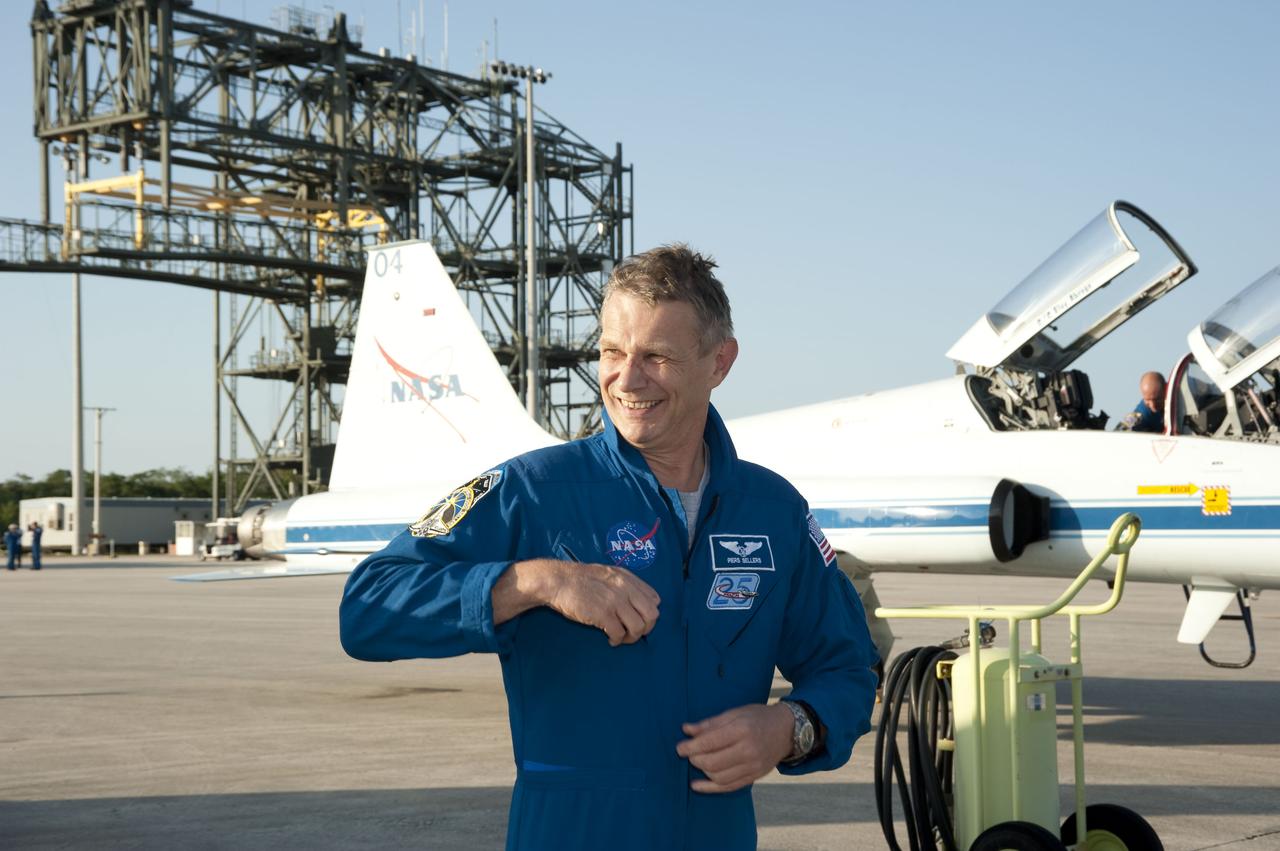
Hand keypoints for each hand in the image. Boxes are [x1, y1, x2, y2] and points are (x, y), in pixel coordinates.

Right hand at [494, 559, 659, 645]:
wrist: (558, 581)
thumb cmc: (580, 580)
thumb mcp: (608, 575)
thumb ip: (625, 585)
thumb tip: (637, 604)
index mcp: (628, 578)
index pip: (654, 599)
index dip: (649, 612)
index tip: (639, 619)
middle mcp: (625, 588)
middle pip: (651, 614)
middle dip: (646, 628)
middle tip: (633, 633)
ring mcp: (615, 601)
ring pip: (638, 626)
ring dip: (632, 637)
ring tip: (621, 638)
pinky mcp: (603, 614)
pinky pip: (619, 633)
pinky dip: (617, 641)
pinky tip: (610, 640)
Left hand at [675, 703, 793, 792]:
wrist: (786, 730)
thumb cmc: (758, 718)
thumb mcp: (735, 713)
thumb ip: (710, 723)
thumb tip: (686, 730)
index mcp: (742, 730)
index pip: (710, 742)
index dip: (691, 747)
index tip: (679, 748)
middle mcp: (749, 750)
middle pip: (712, 762)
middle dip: (695, 759)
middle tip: (688, 753)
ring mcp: (753, 766)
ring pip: (719, 777)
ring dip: (703, 771)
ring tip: (698, 761)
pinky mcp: (754, 777)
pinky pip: (729, 787)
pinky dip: (710, 788)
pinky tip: (697, 785)